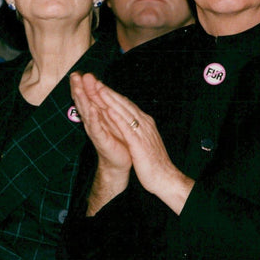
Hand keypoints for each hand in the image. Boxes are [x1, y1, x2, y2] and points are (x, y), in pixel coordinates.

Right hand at [71, 72, 131, 213]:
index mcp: (96, 115)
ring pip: (87, 113)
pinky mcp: (101, 140)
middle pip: (83, 102)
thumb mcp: (110, 118)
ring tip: (78, 89)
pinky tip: (92, 109)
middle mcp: (92, 122)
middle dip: (79, 89)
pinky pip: (96, 128)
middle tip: (74, 76)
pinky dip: (94, 118)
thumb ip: (104, 105)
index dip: (82, 85)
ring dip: (82, 100)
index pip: (87, 97)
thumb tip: (100, 87)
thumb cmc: (117, 138)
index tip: (78, 73)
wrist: (121, 161)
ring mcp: (95, 131)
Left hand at [77, 73, 193, 214]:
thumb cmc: (154, 162)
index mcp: (145, 123)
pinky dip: (117, 118)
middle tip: (94, 81)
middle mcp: (144, 124)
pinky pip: (127, 128)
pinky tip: (108, 111)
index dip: (113, 95)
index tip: (100, 86)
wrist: (165, 177)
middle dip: (109, 93)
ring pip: (124, 112)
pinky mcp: (139, 143)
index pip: (127, 106)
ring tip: (98, 89)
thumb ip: (137, 129)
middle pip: (124, 105)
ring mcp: (142, 132)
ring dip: (111, 100)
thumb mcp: (144, 141)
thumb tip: (130, 121)